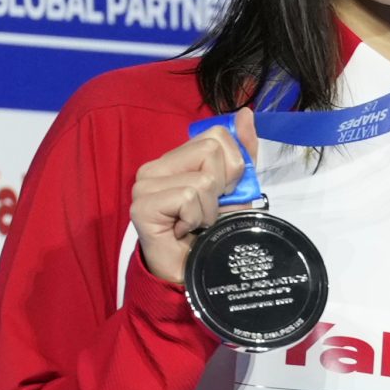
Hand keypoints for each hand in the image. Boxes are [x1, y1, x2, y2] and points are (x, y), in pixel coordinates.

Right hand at [129, 107, 259, 285]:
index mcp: (174, 160)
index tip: (223, 194)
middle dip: (223, 186)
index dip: (233, 167)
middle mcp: (154, 167)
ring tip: (195, 224)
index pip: (216, 136)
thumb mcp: (235, 191)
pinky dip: (197, 218)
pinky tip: (184, 231)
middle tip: (207, 211)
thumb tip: (247, 113)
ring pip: (204, 178)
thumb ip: (242, 154)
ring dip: (210, 209)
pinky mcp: (142, 205)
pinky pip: (189, 197)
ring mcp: (144, 185)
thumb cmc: (210, 234)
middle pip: (212, 150)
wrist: (188, 276)